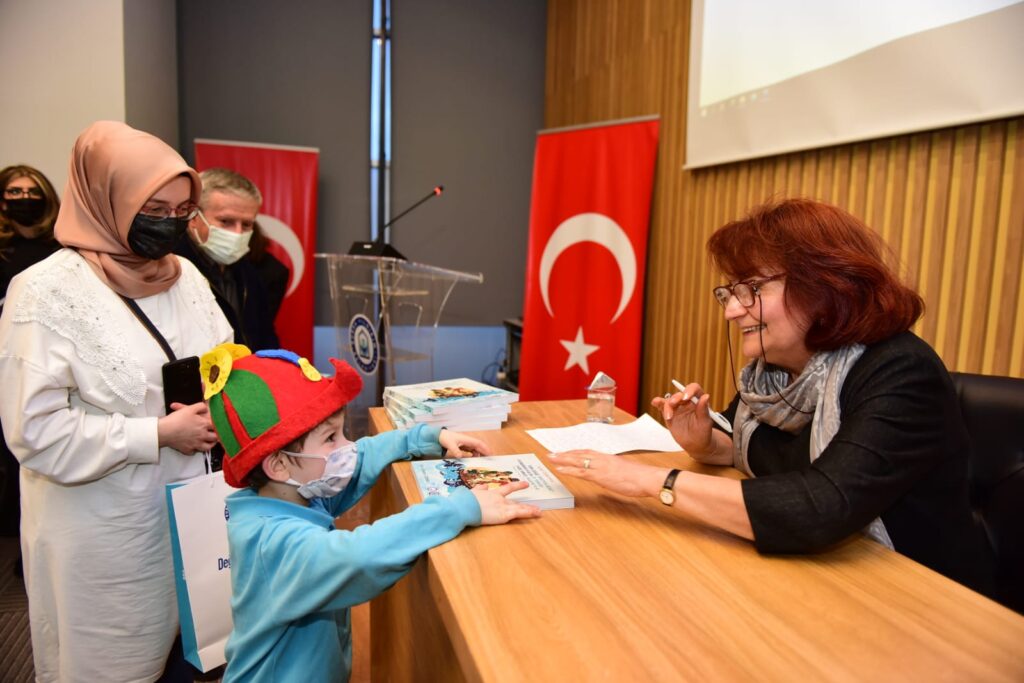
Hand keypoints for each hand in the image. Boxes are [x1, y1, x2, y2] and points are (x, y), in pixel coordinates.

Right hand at [158, 401, 218, 454]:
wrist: (165, 431)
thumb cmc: (177, 419)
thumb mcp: (190, 408)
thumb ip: (200, 406)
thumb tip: (206, 408)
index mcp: (204, 425)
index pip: (216, 426)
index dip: (218, 425)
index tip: (219, 425)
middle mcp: (202, 435)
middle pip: (215, 437)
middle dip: (217, 436)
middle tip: (217, 434)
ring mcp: (196, 444)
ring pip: (208, 447)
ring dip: (210, 444)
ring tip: (211, 442)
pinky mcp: (188, 450)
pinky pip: (194, 451)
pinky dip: (195, 450)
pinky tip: (195, 447)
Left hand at [439, 429, 490, 456]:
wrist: (439, 436)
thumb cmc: (446, 438)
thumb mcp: (450, 444)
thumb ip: (455, 450)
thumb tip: (461, 457)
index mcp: (467, 439)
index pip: (479, 444)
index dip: (485, 449)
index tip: (491, 454)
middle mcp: (468, 441)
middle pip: (480, 446)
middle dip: (486, 452)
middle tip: (491, 460)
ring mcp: (466, 443)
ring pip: (476, 449)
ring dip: (480, 454)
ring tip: (483, 462)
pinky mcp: (464, 446)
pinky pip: (472, 451)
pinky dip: (475, 455)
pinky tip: (474, 459)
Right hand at [472, 480, 542, 524]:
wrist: (466, 506)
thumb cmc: (466, 501)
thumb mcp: (472, 492)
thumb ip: (479, 489)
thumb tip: (483, 486)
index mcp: (492, 493)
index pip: (507, 488)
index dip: (516, 486)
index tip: (525, 484)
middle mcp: (500, 498)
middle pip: (514, 500)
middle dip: (524, 503)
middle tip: (533, 503)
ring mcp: (503, 506)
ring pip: (520, 507)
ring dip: (530, 509)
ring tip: (538, 511)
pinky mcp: (504, 514)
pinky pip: (520, 513)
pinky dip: (529, 513)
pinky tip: (537, 513)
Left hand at [548, 450, 663, 497]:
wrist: (647, 478)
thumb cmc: (640, 477)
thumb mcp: (624, 472)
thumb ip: (614, 472)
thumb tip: (608, 476)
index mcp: (608, 458)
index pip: (588, 453)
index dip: (575, 453)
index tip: (566, 453)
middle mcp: (602, 459)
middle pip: (579, 454)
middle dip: (565, 454)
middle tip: (552, 453)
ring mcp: (600, 467)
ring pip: (577, 461)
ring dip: (562, 459)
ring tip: (551, 458)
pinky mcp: (600, 476)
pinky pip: (581, 472)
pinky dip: (569, 470)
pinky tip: (560, 469)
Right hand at [650, 382, 716, 455]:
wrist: (695, 443)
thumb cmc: (703, 432)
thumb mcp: (705, 423)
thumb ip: (704, 410)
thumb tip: (706, 396)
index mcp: (698, 400)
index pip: (694, 389)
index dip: (690, 390)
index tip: (686, 397)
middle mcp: (687, 401)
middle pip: (680, 394)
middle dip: (676, 398)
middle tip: (674, 403)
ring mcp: (677, 407)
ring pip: (670, 401)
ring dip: (667, 406)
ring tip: (669, 417)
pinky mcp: (669, 413)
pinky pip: (662, 406)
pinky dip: (658, 403)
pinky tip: (655, 402)